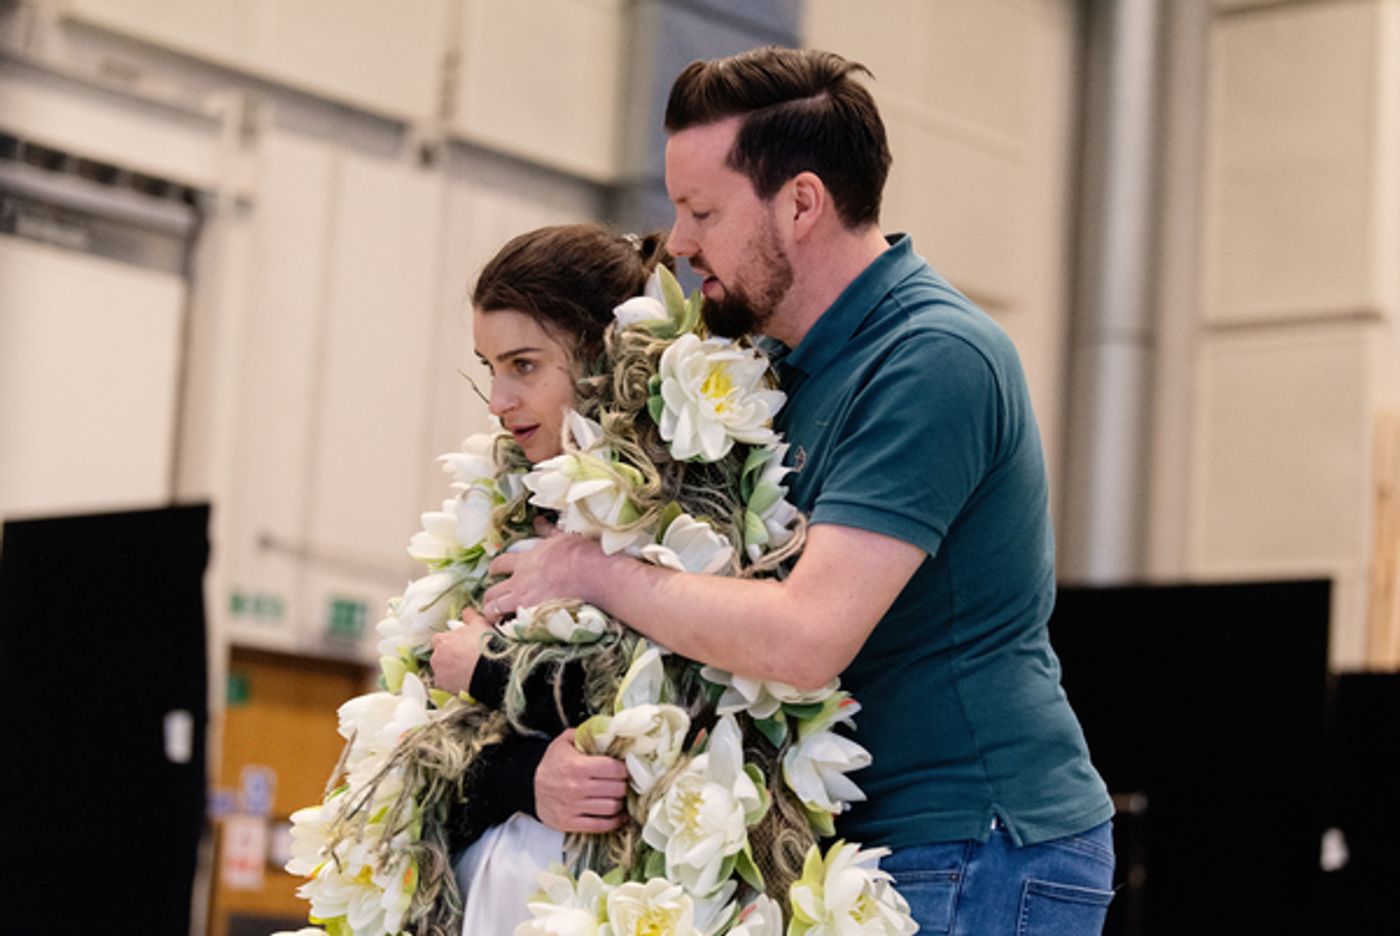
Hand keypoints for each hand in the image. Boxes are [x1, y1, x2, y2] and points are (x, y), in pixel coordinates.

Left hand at [428, 611, 492, 693]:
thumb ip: (470, 616)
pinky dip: (455, 686)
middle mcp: (436, 658)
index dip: (451, 643)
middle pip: (440, 658)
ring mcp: (439, 675)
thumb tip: (466, 611)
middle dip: (450, 659)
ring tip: (469, 673)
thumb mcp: (480, 624)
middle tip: (467, 660)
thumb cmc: (486, 644)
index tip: (461, 647)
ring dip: (452, 673)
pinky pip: (447, 687)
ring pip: (443, 673)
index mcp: (441, 640)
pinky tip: (468, 683)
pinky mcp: (445, 690)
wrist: (493, 668)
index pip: (439, 640)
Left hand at [481, 532, 601, 623]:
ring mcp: (524, 599)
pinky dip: (507, 628)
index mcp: (525, 561)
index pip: (500, 563)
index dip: (495, 569)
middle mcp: (520, 580)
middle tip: (491, 602)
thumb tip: (540, 521)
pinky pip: (510, 625)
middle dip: (489, 597)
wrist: (589, 573)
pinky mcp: (531, 615)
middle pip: (492, 590)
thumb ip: (547, 531)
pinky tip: (509, 631)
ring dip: (492, 613)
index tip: (494, 573)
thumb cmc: (578, 554)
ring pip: (494, 608)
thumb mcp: (560, 538)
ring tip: (495, 619)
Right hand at [534, 728, 628, 833]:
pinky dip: (614, 821)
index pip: (615, 769)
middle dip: (624, 784)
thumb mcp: (563, 742)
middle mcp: (577, 788)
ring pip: (612, 807)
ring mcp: (574, 807)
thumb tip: (607, 731)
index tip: (625, 768)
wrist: (527, 786)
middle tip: (624, 782)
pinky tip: (618, 814)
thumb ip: (585, 734)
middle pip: (617, 789)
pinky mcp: (570, 823)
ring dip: (620, 802)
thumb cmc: (550, 763)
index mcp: (578, 766)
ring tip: (619, 796)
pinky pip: (601, 826)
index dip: (625, 768)